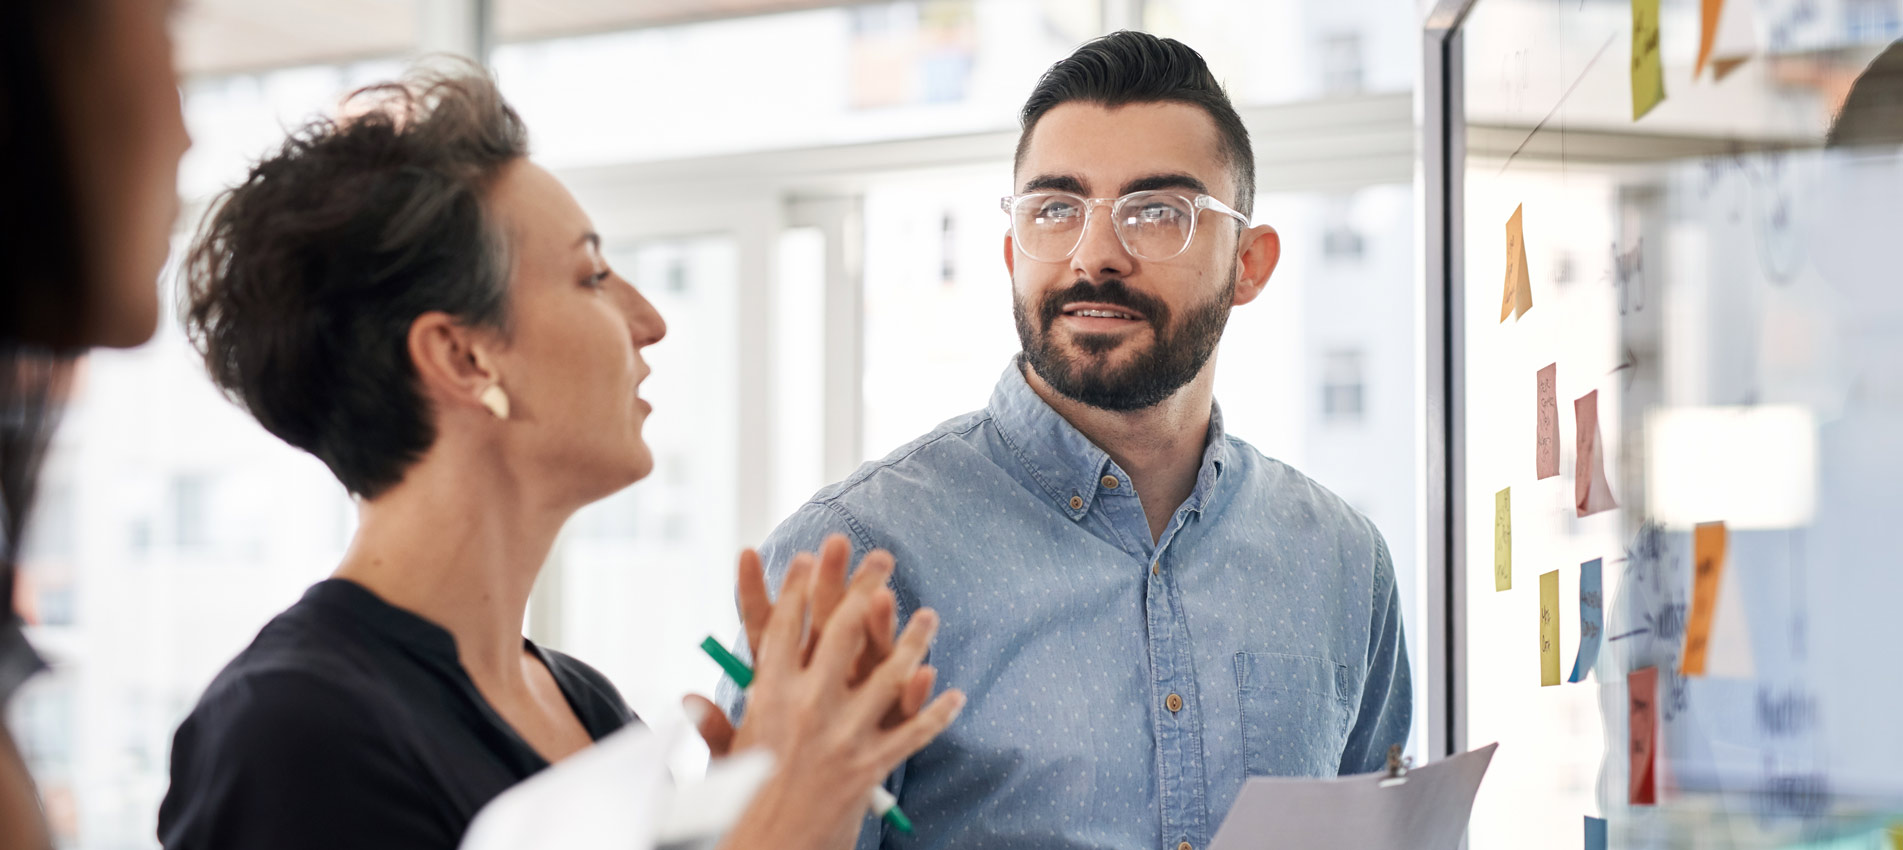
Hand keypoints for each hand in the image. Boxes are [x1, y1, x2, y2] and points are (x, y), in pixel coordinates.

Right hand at [709, 548, 964, 849]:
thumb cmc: (740, 812)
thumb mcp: (723, 764)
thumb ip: (715, 727)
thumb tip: (692, 699)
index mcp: (767, 700)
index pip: (781, 630)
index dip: (795, 591)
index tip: (806, 557)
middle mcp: (807, 709)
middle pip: (840, 633)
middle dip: (862, 588)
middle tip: (882, 557)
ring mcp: (843, 737)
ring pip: (887, 676)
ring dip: (912, 642)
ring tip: (929, 615)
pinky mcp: (870, 767)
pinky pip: (911, 733)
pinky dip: (934, 713)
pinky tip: (952, 693)